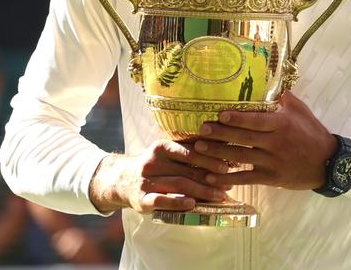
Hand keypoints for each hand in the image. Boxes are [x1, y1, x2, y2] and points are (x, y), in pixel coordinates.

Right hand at [89, 141, 232, 214]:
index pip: (190, 152)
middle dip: (210, 178)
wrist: (121, 181)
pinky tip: (192, 204)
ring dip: (201, 191)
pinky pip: (161, 200)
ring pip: (178, 184)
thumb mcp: (167, 153)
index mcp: (161, 147)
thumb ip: (188, 151)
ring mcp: (146, 181)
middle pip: (187, 170)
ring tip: (219, 195)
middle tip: (228, 184)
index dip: (210, 159)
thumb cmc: (155, 166)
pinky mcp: (141, 199)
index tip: (228, 166)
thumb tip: (223, 151)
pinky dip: (177, 202)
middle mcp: (152, 163)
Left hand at [193, 91, 337, 190]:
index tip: (219, 114)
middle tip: (202, 129)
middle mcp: (276, 143)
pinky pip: (246, 178)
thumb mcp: (302, 112)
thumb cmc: (312, 134)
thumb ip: (284, 98)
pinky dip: (228, 178)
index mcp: (282, 124)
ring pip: (240, 157)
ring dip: (218, 153)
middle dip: (220, 134)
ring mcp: (272, 162)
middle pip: (243, 138)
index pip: (256, 120)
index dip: (237, 119)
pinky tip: (211, 176)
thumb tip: (268, 80)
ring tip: (199, 149)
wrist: (328, 163)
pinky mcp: (271, 177)